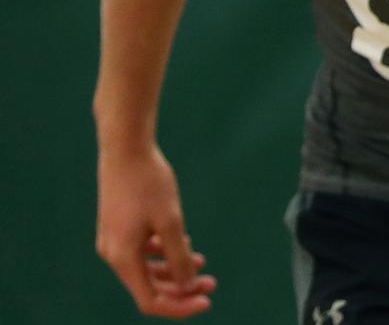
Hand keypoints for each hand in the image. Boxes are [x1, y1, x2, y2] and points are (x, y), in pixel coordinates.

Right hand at [96, 144, 215, 317]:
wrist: (126, 146)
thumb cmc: (149, 182)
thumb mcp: (170, 221)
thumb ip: (179, 257)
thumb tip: (188, 286)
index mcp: (123, 258)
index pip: (151, 301)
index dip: (180, 305)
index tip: (207, 299)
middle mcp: (113, 254)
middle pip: (150, 286)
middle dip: (181, 287)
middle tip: (211, 282)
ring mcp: (113, 239)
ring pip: (146, 267)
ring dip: (174, 268)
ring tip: (201, 260)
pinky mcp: (118, 225)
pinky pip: (141, 250)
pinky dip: (162, 251)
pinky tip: (183, 242)